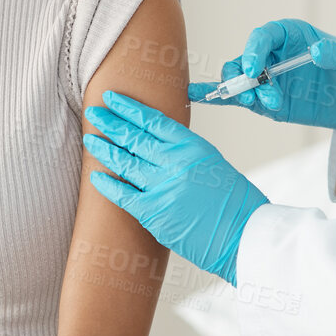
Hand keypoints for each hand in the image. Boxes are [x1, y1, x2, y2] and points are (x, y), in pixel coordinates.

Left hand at [82, 90, 268, 285]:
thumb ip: (186, 153)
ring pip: (125, 161)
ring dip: (104, 148)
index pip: (154, 120)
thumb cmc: (235, 203)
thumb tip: (159, 146)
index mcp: (192, 146)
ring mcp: (162, 187)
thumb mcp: (213, 164)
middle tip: (94, 112)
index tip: (113, 99)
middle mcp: (175, 162)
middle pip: (135, 137)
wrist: (244, 235)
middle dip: (111, 123)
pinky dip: (106, 184)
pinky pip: (122, 194)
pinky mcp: (153, 212)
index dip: (130, 108)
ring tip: (90, 137)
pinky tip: (95, 175)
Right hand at [187, 18, 335, 137]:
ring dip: (243, 93)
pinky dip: (218, 97)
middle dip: (245, 78)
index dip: (254, 50)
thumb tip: (318, 50)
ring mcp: (265, 78)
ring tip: (261, 104)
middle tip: (257, 96)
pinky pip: (237, 97)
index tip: (255, 69)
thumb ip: (334, 52)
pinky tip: (199, 96)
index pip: (262, 37)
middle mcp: (270, 54)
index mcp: (287, 34)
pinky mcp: (264, 100)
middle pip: (243, 59)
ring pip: (239, 80)